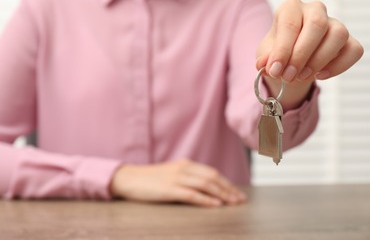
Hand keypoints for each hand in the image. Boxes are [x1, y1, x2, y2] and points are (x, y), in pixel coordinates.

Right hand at [111, 159, 245, 206]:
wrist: (129, 178)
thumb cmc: (150, 179)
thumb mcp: (172, 174)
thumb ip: (187, 177)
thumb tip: (206, 187)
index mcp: (186, 164)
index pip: (212, 173)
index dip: (227, 183)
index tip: (237, 192)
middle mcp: (184, 169)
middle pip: (212, 178)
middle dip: (228, 189)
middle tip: (240, 200)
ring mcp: (176, 179)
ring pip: (205, 185)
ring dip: (222, 194)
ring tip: (233, 203)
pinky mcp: (169, 190)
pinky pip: (192, 195)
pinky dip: (205, 200)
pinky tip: (215, 205)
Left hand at [256, 0, 363, 82]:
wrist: (290, 64)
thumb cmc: (278, 54)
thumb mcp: (266, 56)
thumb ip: (265, 60)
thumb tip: (265, 65)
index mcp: (291, 8)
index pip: (290, 23)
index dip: (282, 50)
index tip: (275, 70)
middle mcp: (314, 10)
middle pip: (316, 25)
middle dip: (301, 55)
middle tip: (288, 76)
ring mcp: (334, 24)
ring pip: (338, 35)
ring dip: (318, 61)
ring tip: (301, 77)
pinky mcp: (348, 41)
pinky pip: (353, 50)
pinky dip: (338, 66)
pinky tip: (320, 75)